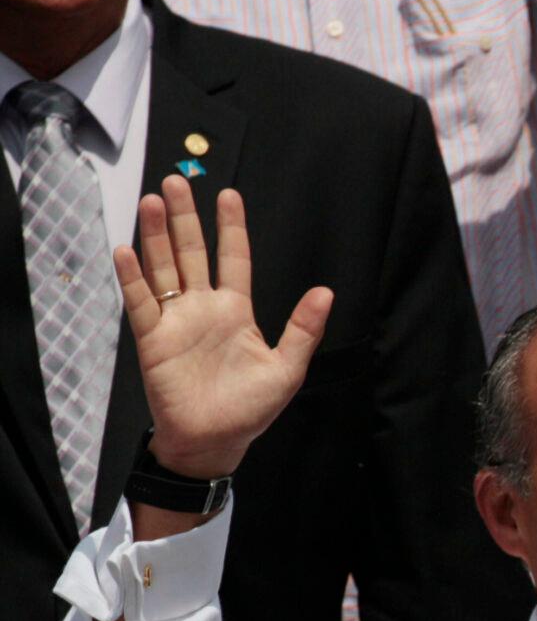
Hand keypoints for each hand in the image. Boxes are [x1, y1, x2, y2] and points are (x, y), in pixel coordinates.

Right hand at [113, 178, 330, 479]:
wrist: (216, 440)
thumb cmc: (251, 409)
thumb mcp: (288, 369)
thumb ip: (303, 329)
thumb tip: (326, 291)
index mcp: (237, 311)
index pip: (234, 259)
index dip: (231, 228)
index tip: (229, 194)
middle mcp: (204, 308)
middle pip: (192, 253)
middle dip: (186, 218)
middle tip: (178, 179)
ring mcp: (176, 320)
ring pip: (164, 268)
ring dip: (157, 236)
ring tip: (153, 201)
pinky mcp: (153, 339)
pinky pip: (140, 303)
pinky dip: (133, 278)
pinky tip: (126, 250)